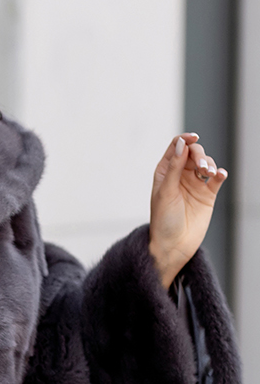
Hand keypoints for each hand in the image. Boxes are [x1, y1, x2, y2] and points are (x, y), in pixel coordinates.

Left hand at [149, 132, 227, 288]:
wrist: (173, 246)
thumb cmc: (163, 220)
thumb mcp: (166, 191)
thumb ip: (174, 167)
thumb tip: (181, 143)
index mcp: (165, 171)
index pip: (176, 147)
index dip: (185, 139)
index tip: (194, 137)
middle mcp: (180, 175)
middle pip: (193, 153)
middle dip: (199, 155)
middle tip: (201, 167)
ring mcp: (195, 184)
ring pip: (206, 163)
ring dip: (209, 164)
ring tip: (208, 173)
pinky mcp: (208, 195)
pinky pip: (216, 179)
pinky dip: (220, 174)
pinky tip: (219, 175)